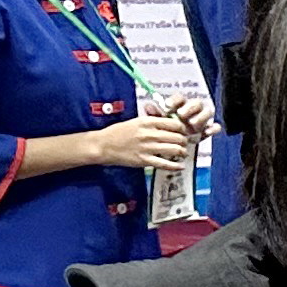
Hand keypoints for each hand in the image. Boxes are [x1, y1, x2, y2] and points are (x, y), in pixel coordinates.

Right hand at [82, 113, 202, 175]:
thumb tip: (170, 120)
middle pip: (178, 137)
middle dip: (184, 141)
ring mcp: (147, 148)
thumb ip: (153, 121)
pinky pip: (165, 164)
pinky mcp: (144, 160)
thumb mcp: (136, 121)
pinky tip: (180, 166)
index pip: (175, 124)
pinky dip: (176, 166)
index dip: (183, 129)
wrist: (102, 145)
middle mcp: (149, 134)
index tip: (183, 132)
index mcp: (147, 122)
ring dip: (182, 152)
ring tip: (182, 153)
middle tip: (184, 144)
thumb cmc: (119, 132)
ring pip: (175, 150)